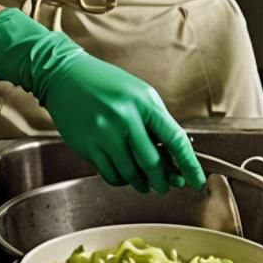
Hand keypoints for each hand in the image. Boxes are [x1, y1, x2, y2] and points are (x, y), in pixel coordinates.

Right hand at [41, 49, 203, 193]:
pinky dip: (121, 180)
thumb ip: (156, 121)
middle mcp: (125, 117)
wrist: (65, 76)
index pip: (174, 139)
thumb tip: (175, 154)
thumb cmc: (105, 83)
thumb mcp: (138, 93)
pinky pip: (111, 175)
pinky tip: (123, 173)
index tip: (196, 180)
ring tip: (143, 182)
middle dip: (163, 182)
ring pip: (131, 174)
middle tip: (166, 187)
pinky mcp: (87, 146)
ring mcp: (104, 133)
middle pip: (152, 164)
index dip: (189, 165)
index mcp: (143, 101)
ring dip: (141, 183)